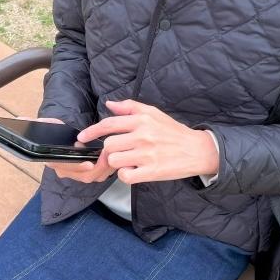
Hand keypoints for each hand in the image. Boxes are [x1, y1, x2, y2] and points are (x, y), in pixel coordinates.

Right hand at [16, 116, 114, 182]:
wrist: (68, 137)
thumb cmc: (58, 131)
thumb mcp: (48, 125)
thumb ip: (34, 123)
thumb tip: (19, 120)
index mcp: (53, 160)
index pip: (64, 168)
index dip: (77, 167)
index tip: (89, 163)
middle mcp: (64, 170)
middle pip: (81, 176)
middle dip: (96, 168)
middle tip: (106, 157)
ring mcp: (76, 174)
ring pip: (92, 178)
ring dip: (104, 168)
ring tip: (110, 155)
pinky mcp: (87, 174)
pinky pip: (98, 176)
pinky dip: (106, 169)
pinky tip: (111, 158)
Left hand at [76, 100, 218, 184]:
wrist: (197, 150)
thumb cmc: (173, 132)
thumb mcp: (154, 113)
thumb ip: (130, 108)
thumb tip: (109, 104)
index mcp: (142, 121)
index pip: (109, 124)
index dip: (91, 131)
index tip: (82, 137)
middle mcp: (143, 136)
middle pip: (108, 145)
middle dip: (109, 150)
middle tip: (118, 152)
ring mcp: (146, 155)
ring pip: (114, 160)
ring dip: (116, 163)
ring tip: (128, 161)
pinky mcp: (151, 171)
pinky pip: (125, 175)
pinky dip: (125, 175)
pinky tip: (133, 171)